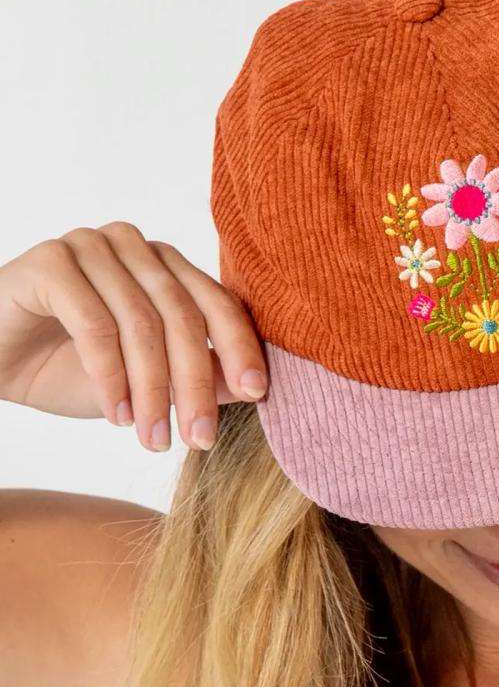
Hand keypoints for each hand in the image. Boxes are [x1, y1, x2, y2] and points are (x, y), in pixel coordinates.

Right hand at [0, 221, 267, 450]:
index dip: (241, 348)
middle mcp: (135, 248)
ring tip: (154, 440)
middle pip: (184, 316)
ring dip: (152, 391)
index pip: (219, 303)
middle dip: (196, 384)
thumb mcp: (145, 382)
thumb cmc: (69, 368)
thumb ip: (197, 376)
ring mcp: (91, 246)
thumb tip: (251, 388)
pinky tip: (115, 416)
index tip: (259, 395)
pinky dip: (109, 376)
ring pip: (142, 324)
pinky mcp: (50, 261)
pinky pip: (95, 324)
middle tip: (201, 439)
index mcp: (167, 266)